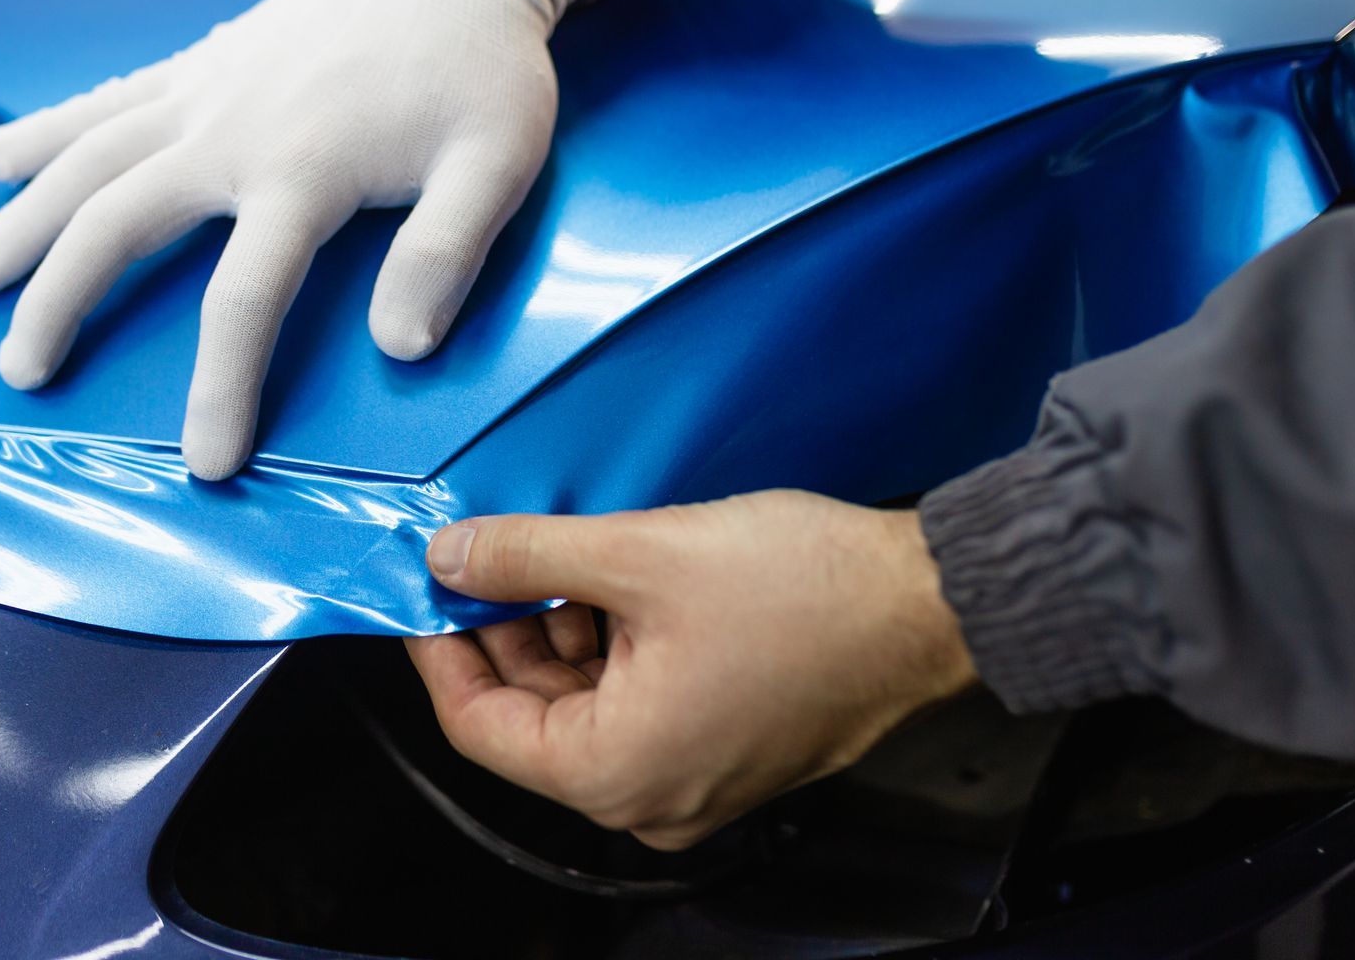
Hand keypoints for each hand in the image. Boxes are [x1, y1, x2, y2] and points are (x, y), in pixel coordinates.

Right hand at [0, 0, 587, 479]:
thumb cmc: (482, 72)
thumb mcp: (497, 163)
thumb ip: (447, 252)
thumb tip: (401, 347)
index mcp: (306, 170)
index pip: (243, 299)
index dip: (220, 386)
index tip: (204, 461)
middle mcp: (233, 131)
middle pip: (119, 223)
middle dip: (63, 301)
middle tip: (23, 371)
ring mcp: (207, 90)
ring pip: (89, 159)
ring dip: (27, 219)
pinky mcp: (201, 61)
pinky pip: (107, 99)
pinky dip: (47, 129)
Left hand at [405, 491, 976, 849]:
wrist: (928, 603)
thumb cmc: (806, 591)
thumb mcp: (637, 554)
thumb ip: (527, 556)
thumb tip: (451, 558)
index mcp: (616, 773)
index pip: (478, 724)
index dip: (440, 648)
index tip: (426, 589)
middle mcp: (650, 801)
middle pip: (532, 717)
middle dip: (506, 631)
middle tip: (493, 554)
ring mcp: (694, 784)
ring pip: (585, 707)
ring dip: (563, 633)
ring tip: (566, 556)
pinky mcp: (727, 754)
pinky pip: (637, 708)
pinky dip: (614, 650)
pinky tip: (617, 584)